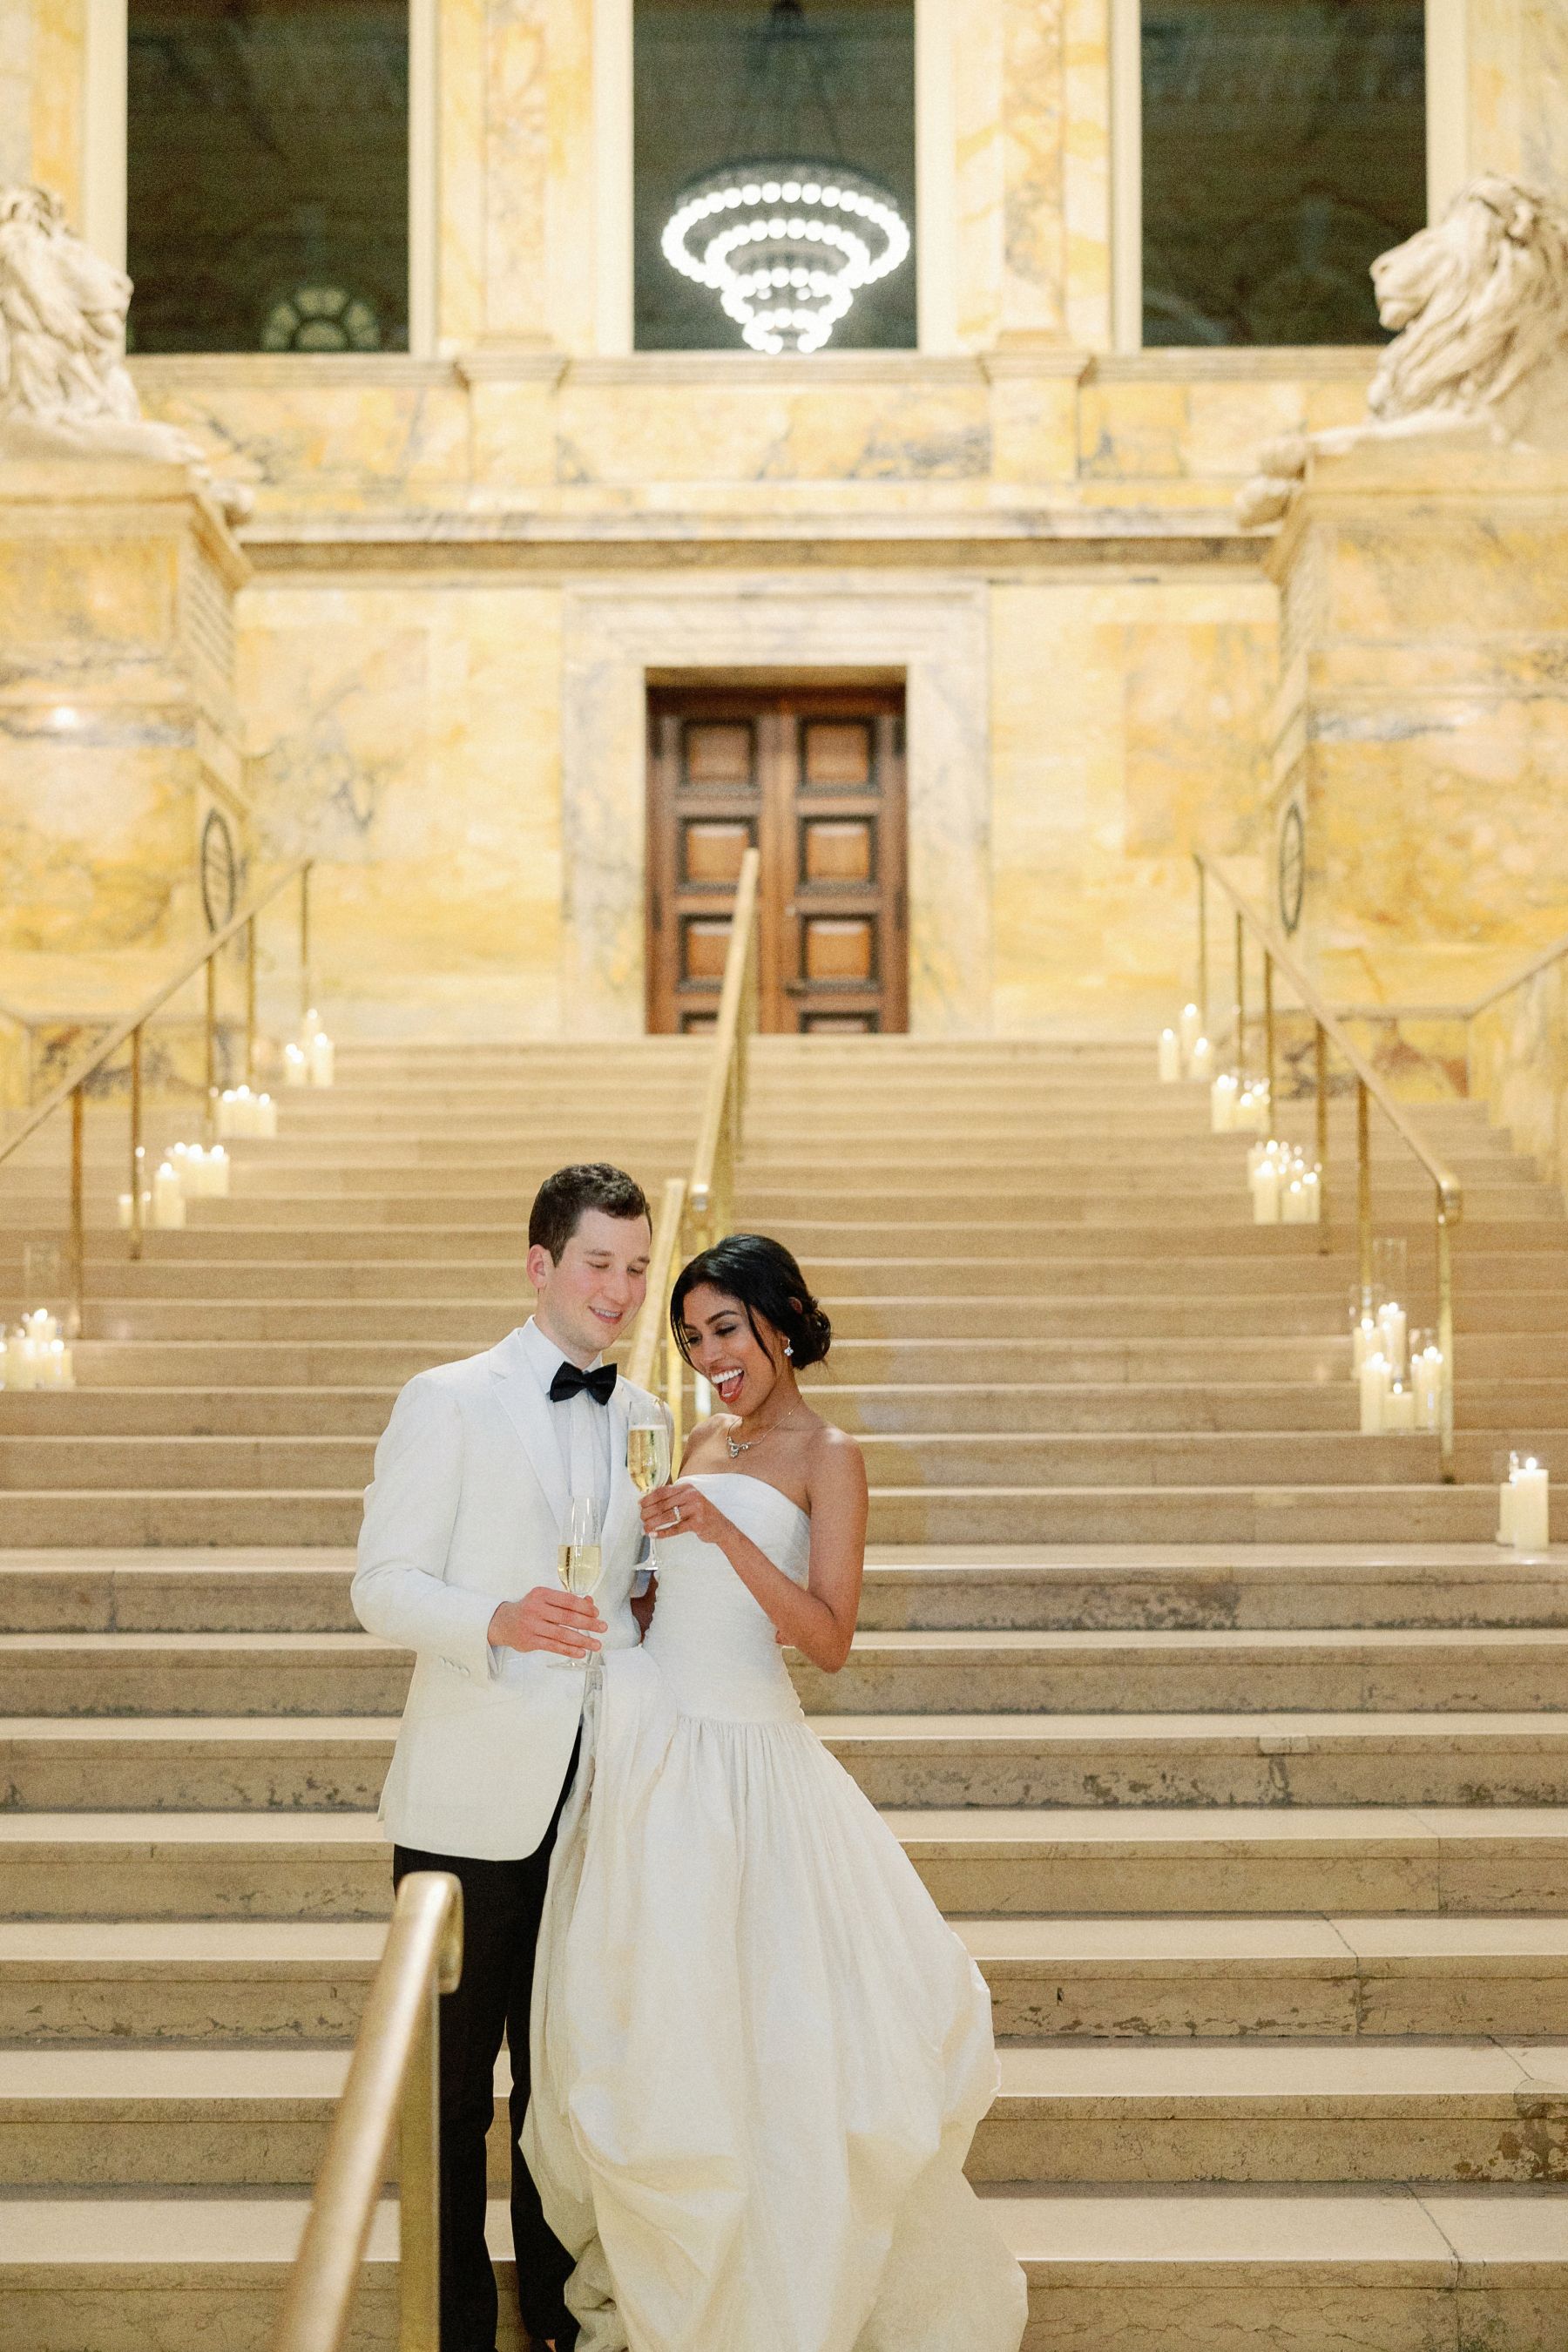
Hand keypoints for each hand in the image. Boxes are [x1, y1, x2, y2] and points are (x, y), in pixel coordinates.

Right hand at [487, 1586, 604, 1658]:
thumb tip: (590, 1603)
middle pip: (567, 1617)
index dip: (584, 1607)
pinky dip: (569, 1650)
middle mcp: (536, 1609)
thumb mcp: (545, 1600)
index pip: (568, 1600)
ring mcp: (532, 1626)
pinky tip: (581, 1652)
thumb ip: (566, 1601)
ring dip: (582, 1640)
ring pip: (562, 1634)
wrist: (503, 1623)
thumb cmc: (530, 1609)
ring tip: (596, 1645)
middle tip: (603, 1628)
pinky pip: (554, 1646)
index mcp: (542, 1594)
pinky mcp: (530, 1641)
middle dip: (588, 1623)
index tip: (597, 1613)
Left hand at [638, 1480, 729, 1543]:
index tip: (640, 1504)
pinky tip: (654, 1534)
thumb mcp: (690, 1500)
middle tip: (641, 1518)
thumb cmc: (702, 1514)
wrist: (721, 1527)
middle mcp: (691, 1496)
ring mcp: (695, 1509)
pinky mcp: (697, 1523)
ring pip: (667, 1516)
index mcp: (687, 1488)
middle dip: (648, 1512)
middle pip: (663, 1504)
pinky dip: (663, 1532)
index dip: (649, 1498)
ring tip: (645, 1528)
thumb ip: (674, 1498)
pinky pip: (675, 1528)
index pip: (663, 1491)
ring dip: (653, 1523)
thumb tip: (650, 1502)